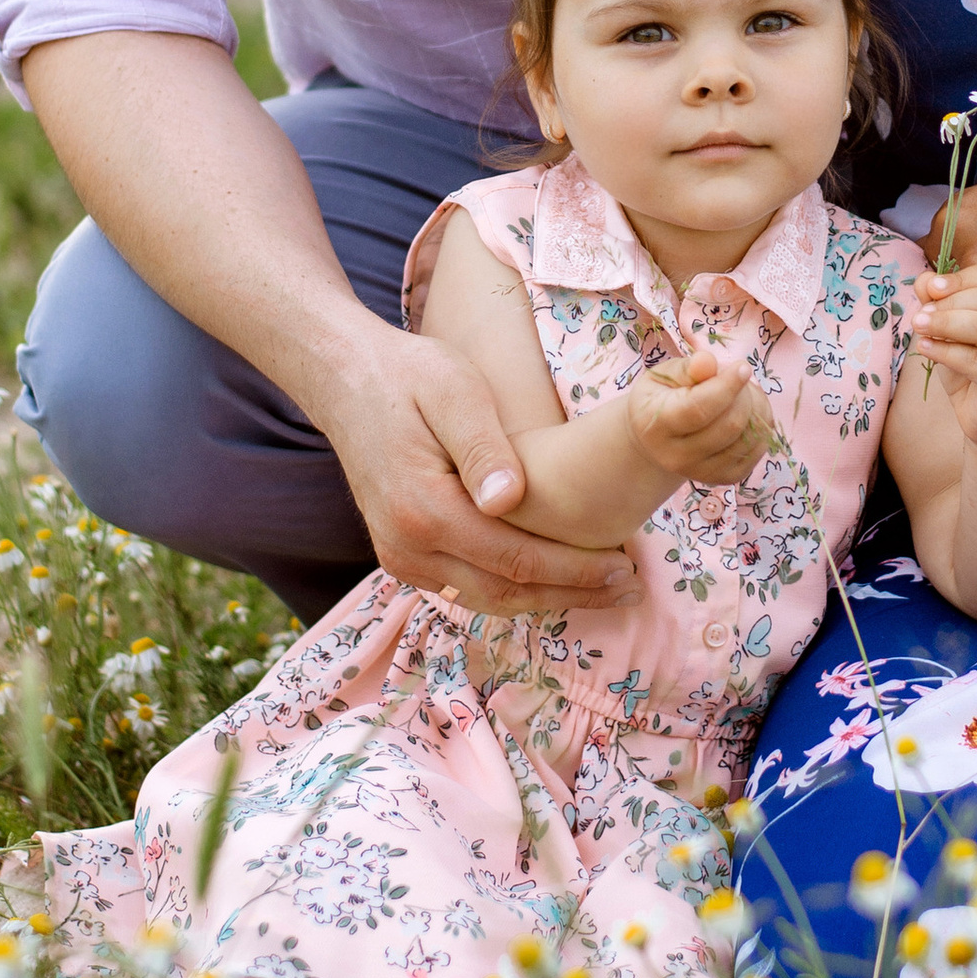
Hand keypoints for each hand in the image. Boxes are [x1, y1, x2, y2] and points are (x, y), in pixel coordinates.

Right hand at [320, 326, 635, 613]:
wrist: (346, 382)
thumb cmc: (410, 377)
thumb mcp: (455, 391)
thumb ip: (482, 447)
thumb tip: (508, 500)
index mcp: (423, 510)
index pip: (515, 560)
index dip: (574, 571)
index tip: (624, 570)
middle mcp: (407, 547)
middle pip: (505, 592)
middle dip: (572, 595)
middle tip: (630, 591)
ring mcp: (401, 557)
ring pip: (485, 599)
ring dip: (547, 600)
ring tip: (605, 592)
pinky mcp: (403, 555)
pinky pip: (465, 588)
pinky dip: (513, 590)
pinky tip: (554, 580)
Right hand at [631, 349, 768, 487]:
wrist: (655, 441)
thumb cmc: (661, 399)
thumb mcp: (662, 376)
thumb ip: (686, 368)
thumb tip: (708, 362)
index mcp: (656, 425)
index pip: (699, 409)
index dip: (727, 386)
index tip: (742, 367)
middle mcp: (676, 456)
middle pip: (729, 425)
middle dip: (744, 394)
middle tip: (739, 377)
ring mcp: (701, 472)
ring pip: (748, 439)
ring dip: (757, 408)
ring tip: (745, 392)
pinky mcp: (723, 479)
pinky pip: (756, 451)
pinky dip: (761, 427)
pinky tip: (749, 412)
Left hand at [911, 264, 976, 448]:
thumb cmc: (974, 372)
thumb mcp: (952, 332)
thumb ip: (940, 304)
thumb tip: (924, 280)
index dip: (962, 278)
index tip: (931, 288)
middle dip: (952, 302)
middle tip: (920, 314)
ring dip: (947, 323)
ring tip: (919, 326)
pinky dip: (946, 351)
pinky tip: (926, 349)